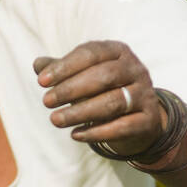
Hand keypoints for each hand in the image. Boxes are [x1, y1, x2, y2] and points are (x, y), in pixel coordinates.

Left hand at [34, 40, 166, 155]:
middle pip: (104, 76)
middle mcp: (136, 69)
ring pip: (113, 102)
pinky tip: (75, 135)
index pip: (91, 53)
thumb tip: (38, 64)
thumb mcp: (83, 77)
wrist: (138, 119)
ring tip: (55, 120)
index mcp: (118, 52)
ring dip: (80, 112)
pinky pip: (122, 127)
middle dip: (71, 89)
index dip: (65, 67)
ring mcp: (145, 95)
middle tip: (46, 102)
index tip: (41, 81)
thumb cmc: (104, 91)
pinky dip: (97, 132)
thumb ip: (62, 70)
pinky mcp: (148, 120)